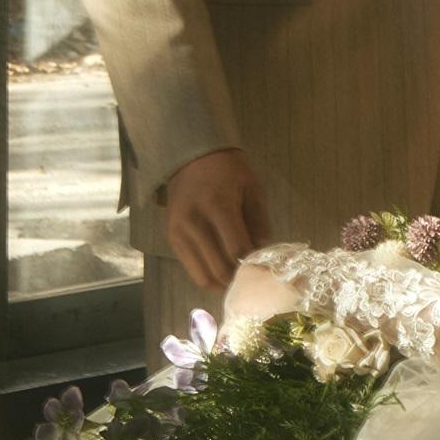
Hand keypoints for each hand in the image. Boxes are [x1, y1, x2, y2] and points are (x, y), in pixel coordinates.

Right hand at [164, 147, 269, 291]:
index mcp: (218, 207)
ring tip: (239, 277)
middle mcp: (194, 223)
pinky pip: (192, 270)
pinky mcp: (172, 239)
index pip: (236, 250)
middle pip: (219, 269)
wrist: (192, 157)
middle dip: (240, 279)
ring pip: (203, 277)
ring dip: (224, 283)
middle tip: (255, 278)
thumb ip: (260, 224)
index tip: (268, 271)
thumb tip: (266, 255)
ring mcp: (179, 233)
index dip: (254, 266)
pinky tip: (223, 268)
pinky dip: (209, 275)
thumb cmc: (228, 171)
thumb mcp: (252, 189)